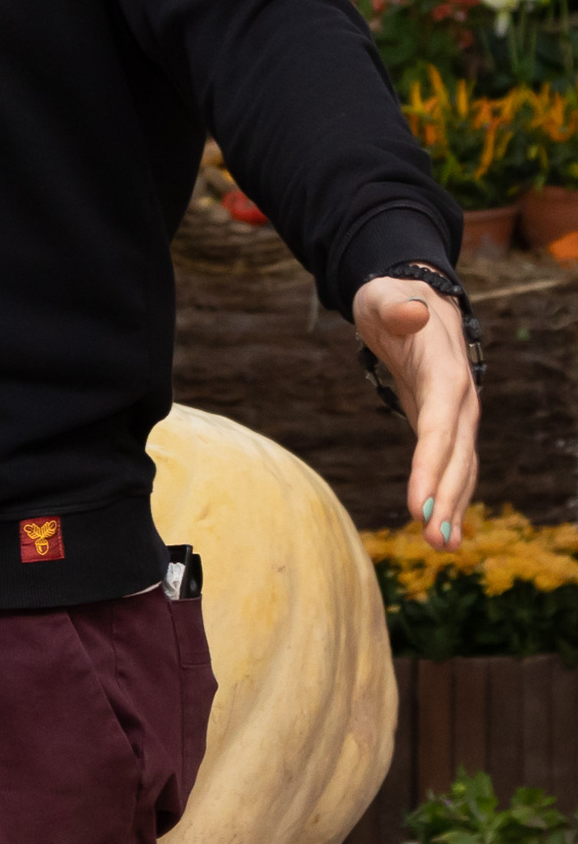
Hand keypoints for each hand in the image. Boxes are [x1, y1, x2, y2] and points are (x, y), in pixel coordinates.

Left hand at [352, 273, 480, 547]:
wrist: (415, 299)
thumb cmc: (390, 298)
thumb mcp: (383, 297)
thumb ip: (396, 306)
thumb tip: (413, 309)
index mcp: (444, 372)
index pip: (438, 427)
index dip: (431, 467)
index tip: (419, 506)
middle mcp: (458, 399)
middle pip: (455, 456)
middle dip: (447, 499)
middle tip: (435, 541)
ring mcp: (455, 414)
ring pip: (460, 466)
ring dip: (454, 507)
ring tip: (443, 546)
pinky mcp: (445, 424)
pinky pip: (451, 465)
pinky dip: (449, 496)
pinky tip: (443, 530)